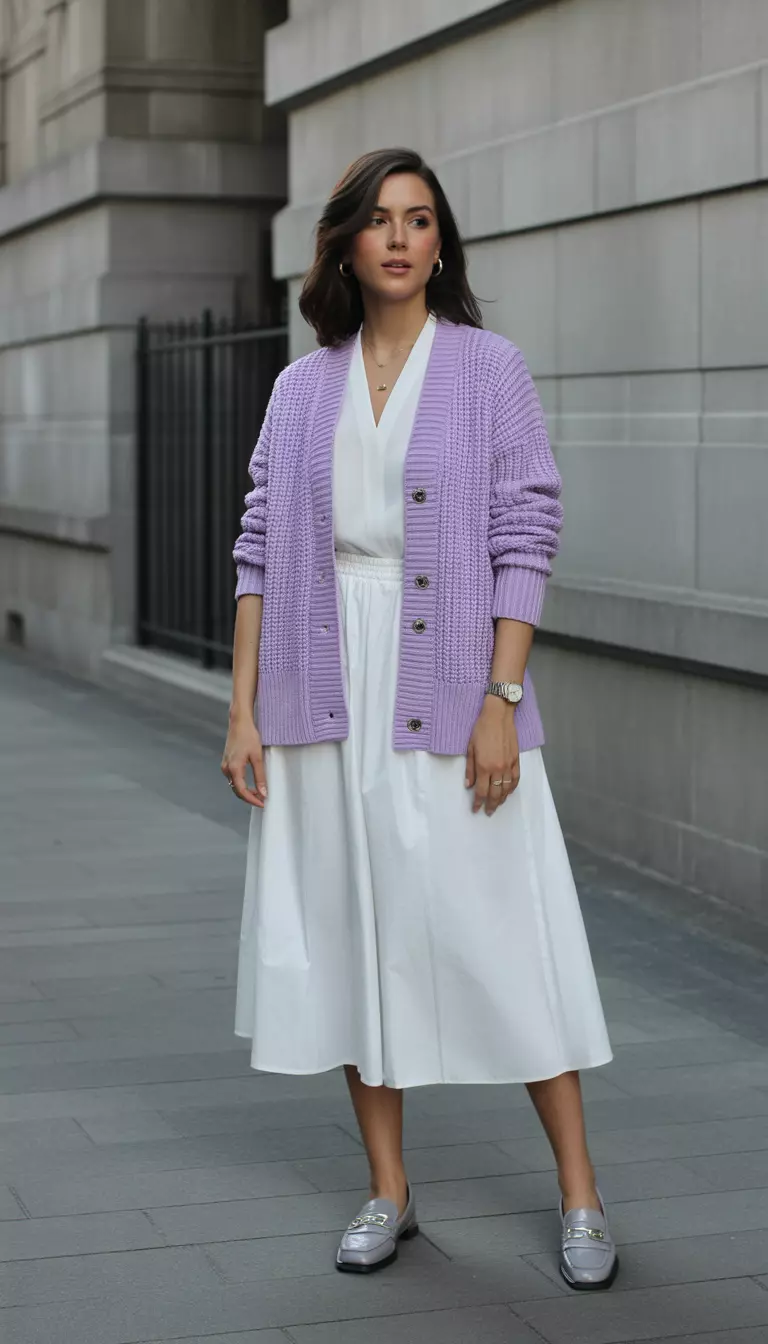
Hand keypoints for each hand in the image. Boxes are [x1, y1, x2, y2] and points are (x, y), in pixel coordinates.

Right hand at [221, 712, 267, 807]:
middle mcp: (226, 769)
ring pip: (234, 785)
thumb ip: (260, 776)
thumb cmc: (248, 736)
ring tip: (259, 793)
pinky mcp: (227, 762)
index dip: (252, 800)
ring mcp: (225, 765)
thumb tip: (263, 792)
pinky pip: (233, 778)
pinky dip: (242, 784)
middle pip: (237, 790)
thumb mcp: (257, 757)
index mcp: (234, 768)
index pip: (242, 791)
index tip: (263, 803)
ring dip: (246, 791)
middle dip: (249, 797)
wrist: (239, 722)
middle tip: (262, 800)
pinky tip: (251, 784)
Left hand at [465, 698, 519, 815]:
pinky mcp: (516, 760)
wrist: (498, 716)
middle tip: (488, 812)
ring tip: (498, 805)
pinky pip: (516, 779)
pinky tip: (509, 792)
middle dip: (491, 805)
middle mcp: (497, 769)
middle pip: (495, 793)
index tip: (476, 809)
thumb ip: (470, 769)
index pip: (481, 791)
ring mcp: (508, 765)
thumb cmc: (481, 730)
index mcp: (484, 766)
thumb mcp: (470, 748)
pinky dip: (512, 788)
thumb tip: (468, 785)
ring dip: (502, 799)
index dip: (478, 802)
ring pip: (507, 789)